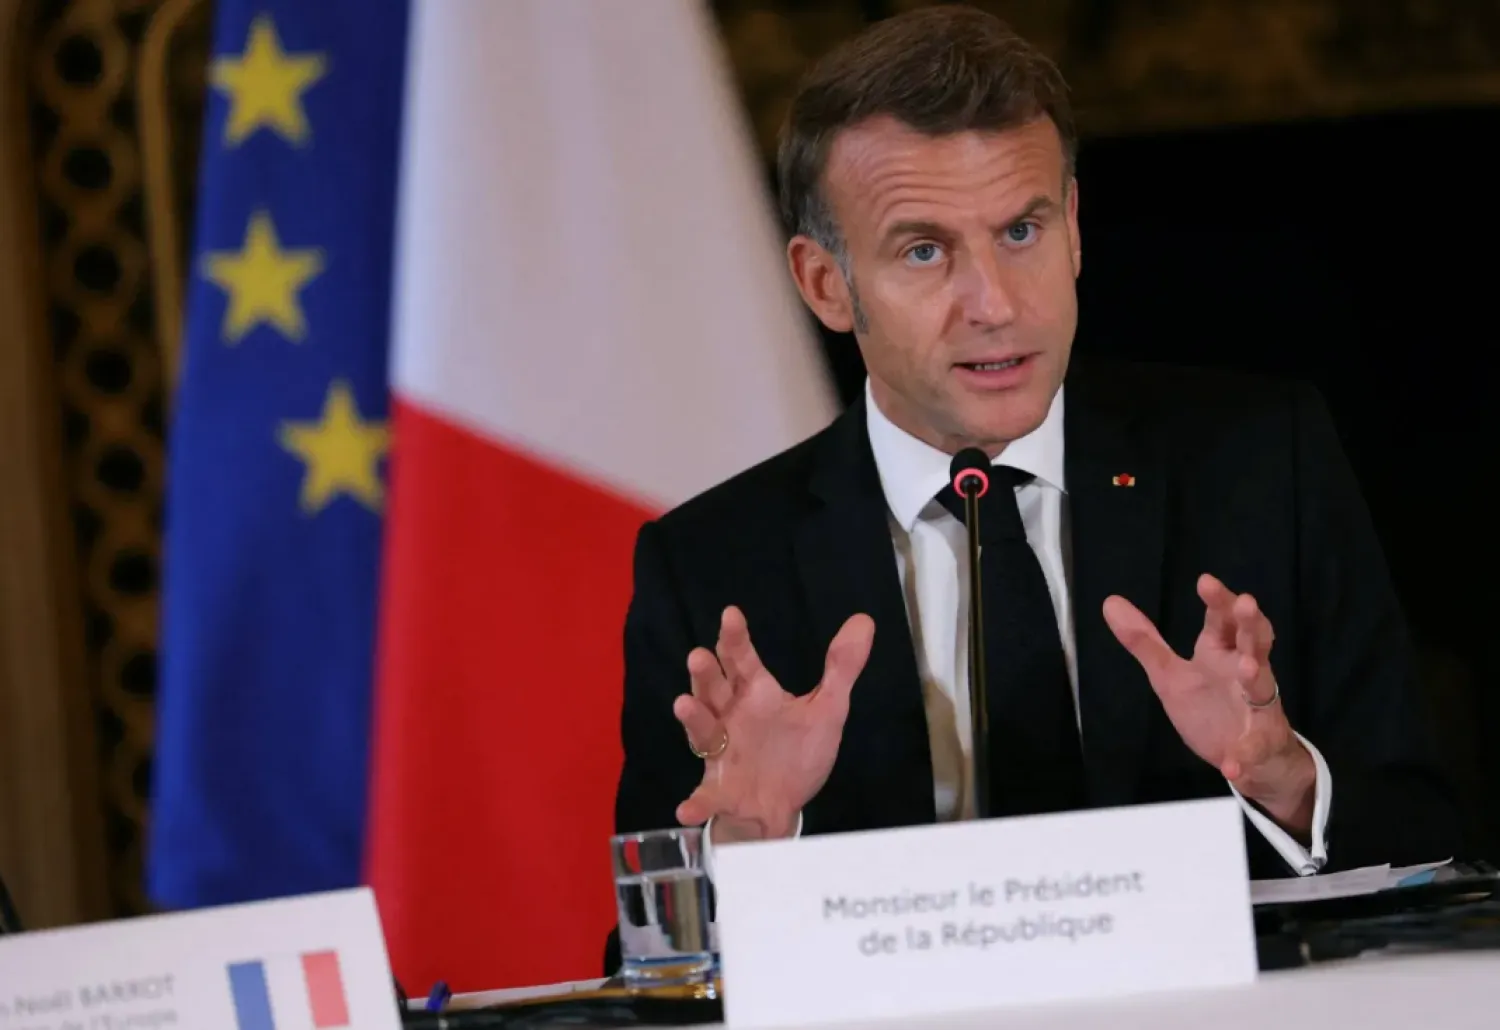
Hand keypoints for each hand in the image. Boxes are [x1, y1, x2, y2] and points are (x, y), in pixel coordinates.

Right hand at [673, 605, 873, 843]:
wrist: (782, 807)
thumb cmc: (796, 752)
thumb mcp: (827, 710)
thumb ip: (842, 668)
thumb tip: (864, 621)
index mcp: (755, 695)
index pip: (741, 660)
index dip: (735, 638)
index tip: (731, 615)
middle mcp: (731, 717)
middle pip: (713, 689)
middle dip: (705, 674)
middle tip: (699, 657)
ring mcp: (721, 753)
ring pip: (702, 730)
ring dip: (692, 718)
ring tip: (684, 704)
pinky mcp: (719, 791)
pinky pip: (704, 797)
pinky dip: (695, 804)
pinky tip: (687, 808)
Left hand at [1102, 574, 1315, 835]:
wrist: (1247, 758)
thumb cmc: (1210, 706)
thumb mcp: (1169, 675)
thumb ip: (1144, 642)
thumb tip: (1110, 602)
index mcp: (1221, 653)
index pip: (1222, 620)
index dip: (1218, 600)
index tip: (1205, 581)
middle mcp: (1245, 673)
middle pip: (1253, 641)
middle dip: (1250, 623)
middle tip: (1246, 603)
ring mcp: (1257, 708)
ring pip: (1262, 686)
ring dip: (1256, 676)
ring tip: (1248, 667)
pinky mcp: (1259, 745)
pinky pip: (1254, 749)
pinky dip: (1244, 755)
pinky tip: (1233, 762)